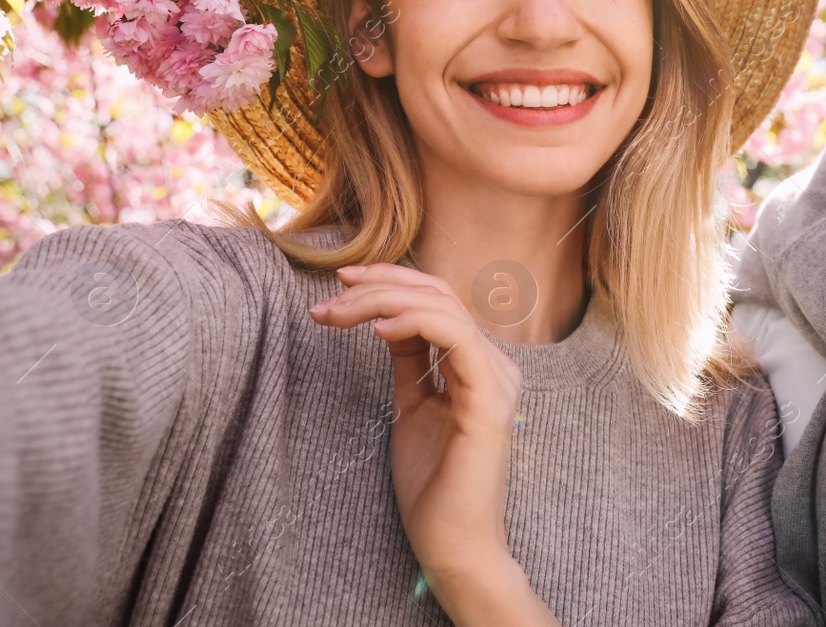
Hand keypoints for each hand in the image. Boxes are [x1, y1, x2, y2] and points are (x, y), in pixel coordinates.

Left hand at [310, 263, 551, 619]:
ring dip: (384, 300)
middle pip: (440, 295)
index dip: (392, 282)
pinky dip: (414, 322)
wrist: (451, 542)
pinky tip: (376, 329)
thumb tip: (387, 318)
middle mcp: (494, 363)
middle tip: (329, 296)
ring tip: (338, 312)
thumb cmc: (432, 484)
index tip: (341, 284)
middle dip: (379, 285)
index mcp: (479, 364)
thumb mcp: (411, 405)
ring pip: (444, 307)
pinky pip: (456, 338)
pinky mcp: (489, 399)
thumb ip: (409, 361)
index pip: (439, 300)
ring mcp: (496, 378)